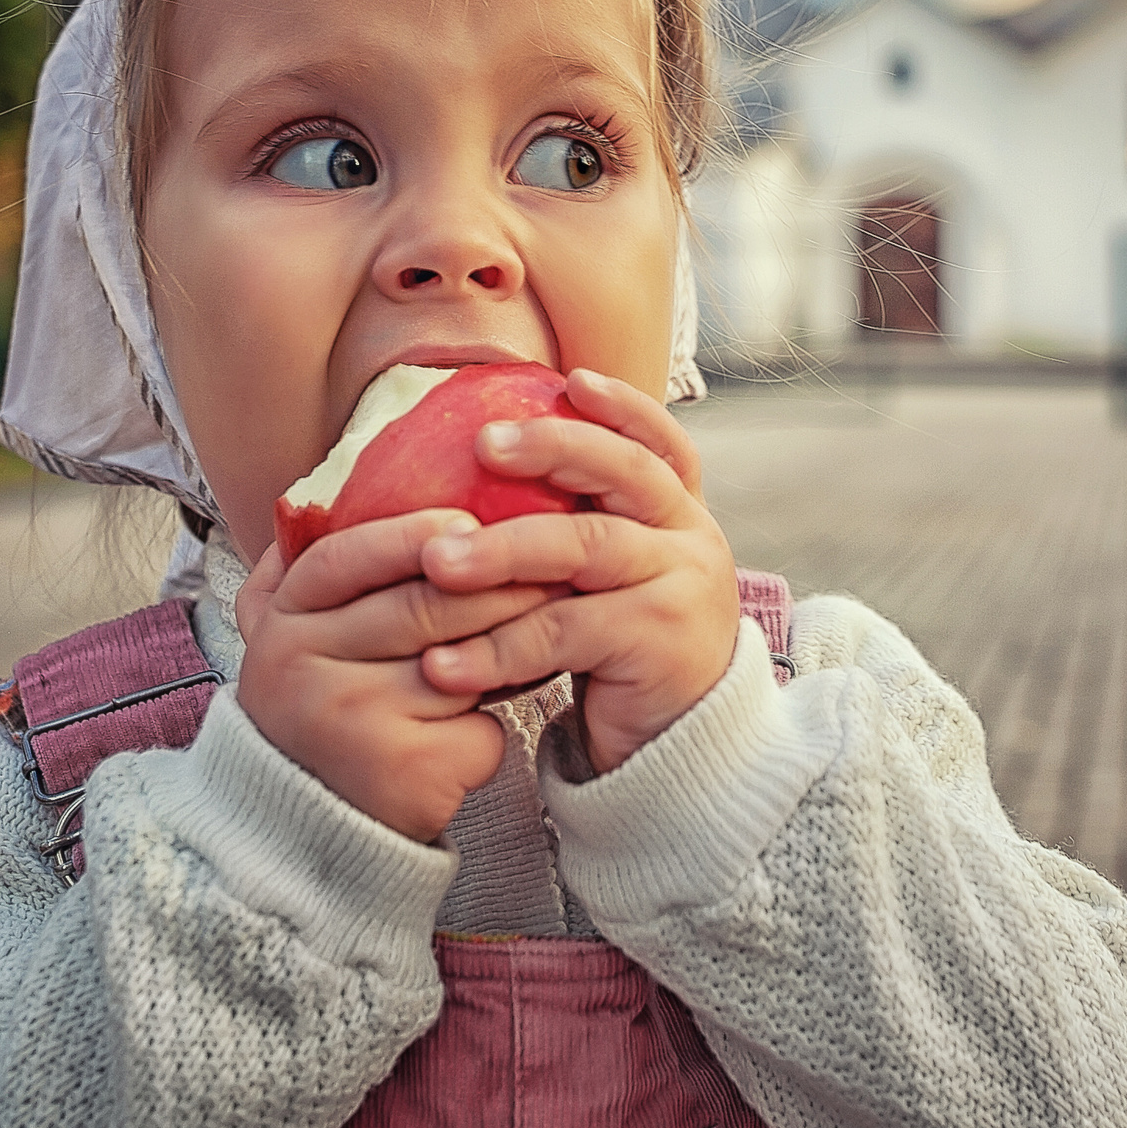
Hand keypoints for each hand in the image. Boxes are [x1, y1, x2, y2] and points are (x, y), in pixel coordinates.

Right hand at [234, 508, 556, 840]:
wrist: (308, 820)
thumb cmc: (326, 704)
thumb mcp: (301, 631)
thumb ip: (322, 567)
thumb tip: (359, 475)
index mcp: (283, 621)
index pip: (346, 558)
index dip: (410, 533)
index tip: (470, 517)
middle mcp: (302, 668)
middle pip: (419, 606)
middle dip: (499, 580)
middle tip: (559, 558)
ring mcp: (350, 722)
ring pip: (460, 663)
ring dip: (519, 638)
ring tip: (564, 610)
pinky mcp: (402, 771)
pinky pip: (477, 725)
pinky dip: (504, 715)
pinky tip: (527, 698)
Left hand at [416, 368, 738, 773]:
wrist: (680, 749)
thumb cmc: (621, 653)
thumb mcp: (612, 581)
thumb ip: (579, 529)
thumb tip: (486, 466)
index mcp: (681, 516)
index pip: (661, 444)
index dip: (621, 406)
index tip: (569, 378)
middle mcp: (691, 540)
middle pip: (624, 474)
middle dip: (553, 449)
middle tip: (483, 443)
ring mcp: (681, 589)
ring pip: (586, 548)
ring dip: (502, 550)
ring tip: (435, 562)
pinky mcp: (656, 645)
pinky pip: (563, 633)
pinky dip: (496, 647)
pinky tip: (443, 660)